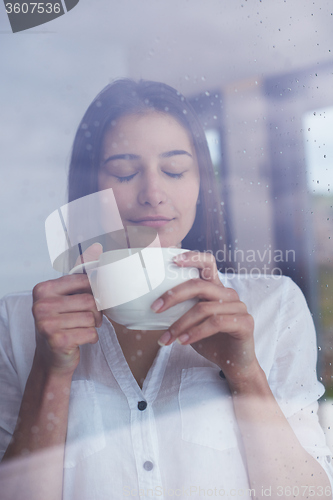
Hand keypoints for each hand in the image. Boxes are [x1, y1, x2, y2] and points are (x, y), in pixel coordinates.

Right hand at [32, 243, 102, 375]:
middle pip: (89, 300)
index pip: (83, 281)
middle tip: (89, 319)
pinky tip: (79, 340)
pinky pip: (90, 333)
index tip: (92, 301)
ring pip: (91, 318)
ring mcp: (46, 323)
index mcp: (43, 289)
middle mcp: (41, 305)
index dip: (95, 292)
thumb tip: (97, 248)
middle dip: (96, 312)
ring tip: (83, 329)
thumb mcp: (67, 297)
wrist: (51, 358)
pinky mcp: (57, 340)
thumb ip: (80, 275)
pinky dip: (91, 338)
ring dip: (93, 326)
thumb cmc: (62, 323)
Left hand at [152, 251, 258, 385]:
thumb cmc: (211, 341)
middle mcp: (228, 294)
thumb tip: (152, 306)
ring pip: (204, 308)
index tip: (173, 261)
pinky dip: (195, 333)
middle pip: (199, 286)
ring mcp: (238, 307)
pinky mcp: (245, 322)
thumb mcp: (192, 323)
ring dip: (180, 324)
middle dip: (174, 296)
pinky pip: (215, 323)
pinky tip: (182, 342)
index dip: (192, 258)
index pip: (208, 263)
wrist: (234, 364)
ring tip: (167, 338)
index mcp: (216, 289)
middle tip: (155, 308)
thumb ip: (181, 310)